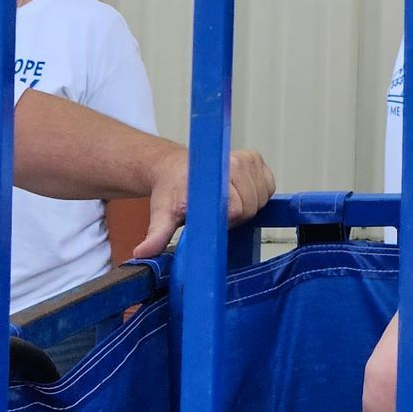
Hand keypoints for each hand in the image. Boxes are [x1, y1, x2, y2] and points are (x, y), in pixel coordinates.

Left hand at [134, 144, 276, 258]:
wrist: (174, 168)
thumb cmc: (172, 190)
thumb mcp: (163, 215)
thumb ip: (157, 235)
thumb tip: (143, 253)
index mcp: (215, 175)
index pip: (237, 208)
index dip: (227, 220)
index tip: (212, 219)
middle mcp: (235, 162)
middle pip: (252, 205)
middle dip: (237, 215)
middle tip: (216, 212)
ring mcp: (248, 158)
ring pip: (262, 198)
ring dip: (247, 205)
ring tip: (226, 202)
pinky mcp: (257, 159)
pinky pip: (269, 187)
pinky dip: (258, 194)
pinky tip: (239, 193)